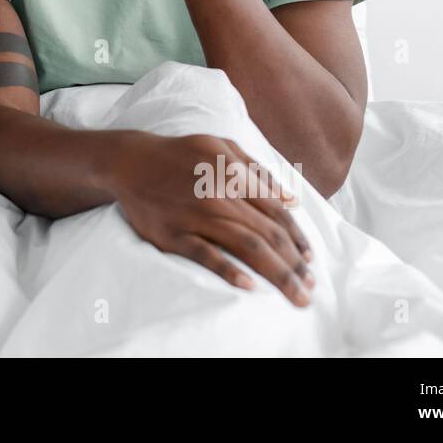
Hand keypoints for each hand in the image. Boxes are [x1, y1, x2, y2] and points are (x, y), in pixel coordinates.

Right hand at [107, 132, 316, 306]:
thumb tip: (291, 201)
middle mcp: (219, 196)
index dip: (298, 239)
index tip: (311, 262)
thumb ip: (257, 171)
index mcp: (233, 175)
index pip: (276, 213)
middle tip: (310, 289)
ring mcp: (196, 216)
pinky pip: (204, 255)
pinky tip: (249, 286)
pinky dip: (228, 270)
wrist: (131, 162)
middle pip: (267, 235)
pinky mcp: (173, 234)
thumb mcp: (221, 147)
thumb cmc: (181, 155)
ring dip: (275, 273)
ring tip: (294, 295)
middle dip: (294, 265)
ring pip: (246, 247)